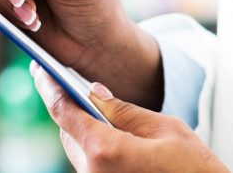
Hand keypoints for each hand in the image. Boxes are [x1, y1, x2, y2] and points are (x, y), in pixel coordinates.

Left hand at [30, 61, 227, 172]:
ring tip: (87, 103)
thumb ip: (123, 109)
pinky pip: (89, 162)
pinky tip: (104, 130)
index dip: (49, 87)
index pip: (64, 112)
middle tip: (62, 79)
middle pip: (67, 131)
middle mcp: (92, 172)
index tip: (39, 70)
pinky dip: (92, 143)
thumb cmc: (193, 169)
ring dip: (81, 126)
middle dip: (68, 105)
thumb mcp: (164, 128)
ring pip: (77, 147)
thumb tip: (94, 93)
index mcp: (105, 151)